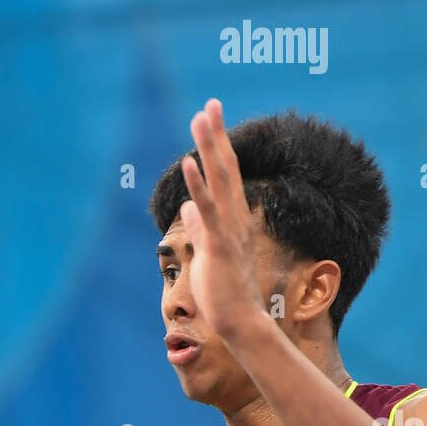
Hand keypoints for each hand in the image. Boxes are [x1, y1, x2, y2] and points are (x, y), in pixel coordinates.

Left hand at [180, 99, 269, 342]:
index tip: (210, 119)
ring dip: (210, 148)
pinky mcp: (220, 245)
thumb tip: (186, 207)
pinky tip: (190, 161)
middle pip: (226, 168)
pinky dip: (199, 184)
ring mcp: (229, 230)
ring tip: (201, 117)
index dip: (217, 147)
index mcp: (231, 221)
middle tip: (210, 104)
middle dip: (216, 135)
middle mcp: (234, 219)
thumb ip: (199, 227)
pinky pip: (209, 209)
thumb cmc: (224, 293)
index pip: (225, 176)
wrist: (239, 321)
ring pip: (220, 180)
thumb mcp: (208, 253)